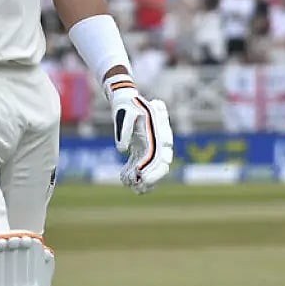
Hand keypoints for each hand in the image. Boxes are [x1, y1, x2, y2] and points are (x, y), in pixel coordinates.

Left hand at [105, 75, 173, 193]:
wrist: (126, 97)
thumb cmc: (127, 104)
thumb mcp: (125, 113)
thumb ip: (124, 130)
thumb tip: (122, 150)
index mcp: (159, 134)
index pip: (162, 157)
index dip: (154, 171)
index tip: (142, 179)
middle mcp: (159, 142)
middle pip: (160, 166)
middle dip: (150, 179)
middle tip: (137, 188)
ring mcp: (151, 146)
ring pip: (150, 167)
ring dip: (141, 179)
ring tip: (128, 185)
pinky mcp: (142, 148)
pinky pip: (140, 164)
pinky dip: (133, 172)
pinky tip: (124, 179)